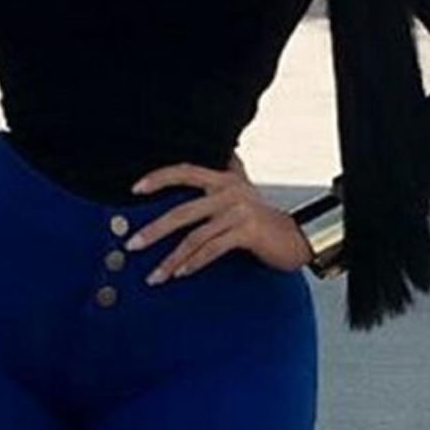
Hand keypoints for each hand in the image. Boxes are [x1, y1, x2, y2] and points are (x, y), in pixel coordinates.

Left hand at [126, 154, 311, 283]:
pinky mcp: (247, 232)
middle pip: (182, 210)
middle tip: (133, 243)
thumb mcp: (242, 189)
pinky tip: (181, 274)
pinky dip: (194, 263)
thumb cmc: (264, 217)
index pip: (185, 171)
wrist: (297, 236)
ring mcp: (239, 212)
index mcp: (223, 178)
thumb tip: (213, 155)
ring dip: (171, 259)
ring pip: (195, 236)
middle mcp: (229, 191)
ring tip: (154, 275)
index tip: (135, 189)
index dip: (159, 178)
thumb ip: (224, 172)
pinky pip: (213, 249)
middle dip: (154, 230)